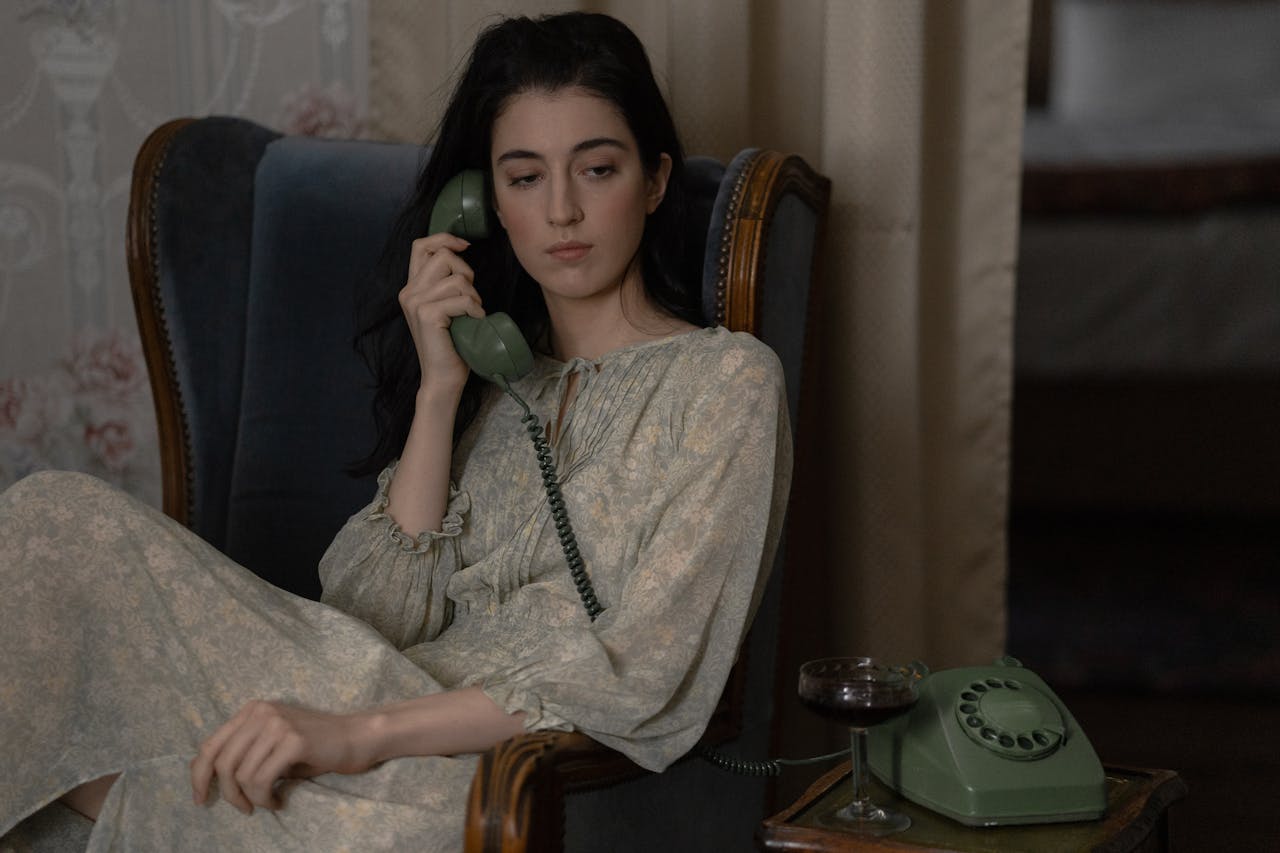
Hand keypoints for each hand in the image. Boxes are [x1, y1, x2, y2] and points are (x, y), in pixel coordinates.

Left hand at [190, 700, 371, 813]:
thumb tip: (209, 778)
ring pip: (241, 774)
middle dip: (227, 793)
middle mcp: (261, 712)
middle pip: (222, 762)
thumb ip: (244, 751)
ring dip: (251, 798)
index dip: (198, 776)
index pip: (210, 745)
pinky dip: (265, 798)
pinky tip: (277, 801)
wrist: (355, 737)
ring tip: (266, 803)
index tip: (201, 799)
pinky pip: (262, 780)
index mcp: (252, 710)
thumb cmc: (314, 746)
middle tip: (244, 808)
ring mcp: (277, 724)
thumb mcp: (272, 742)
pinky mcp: (293, 741)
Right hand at [400, 233, 484, 393]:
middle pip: (444, 255)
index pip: (421, 245)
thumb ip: (446, 284)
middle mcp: (409, 292)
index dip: (444, 238)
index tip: (465, 246)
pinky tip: (475, 321)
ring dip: (473, 296)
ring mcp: (415, 302)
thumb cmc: (451, 343)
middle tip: (471, 298)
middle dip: (466, 272)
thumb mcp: (446, 307)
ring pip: (457, 279)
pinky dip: (475, 309)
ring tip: (472, 314)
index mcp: (411, 287)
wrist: (442, 377)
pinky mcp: (427, 314)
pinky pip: (462, 299)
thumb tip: (462, 256)